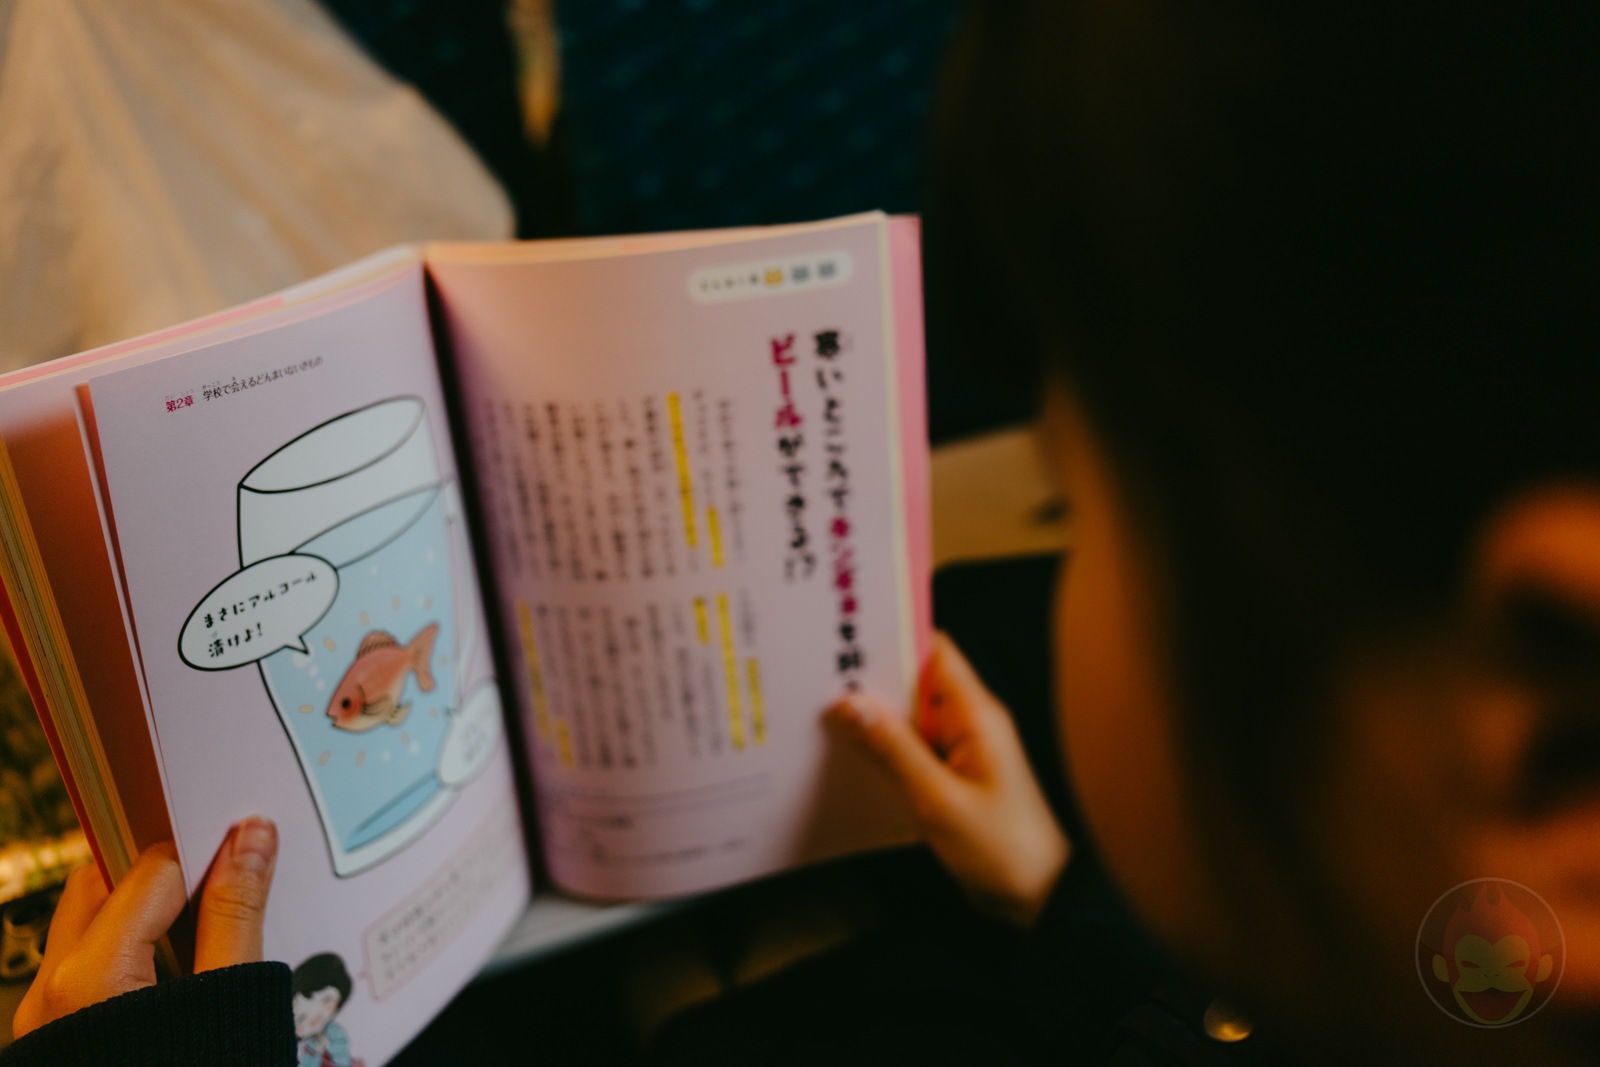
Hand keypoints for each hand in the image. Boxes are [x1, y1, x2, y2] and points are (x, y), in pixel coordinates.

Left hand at [13, 818, 277, 1038]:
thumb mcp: (228, 997)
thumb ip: (237, 913)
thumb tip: (252, 840)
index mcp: (93, 972)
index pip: (153, 868)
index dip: (204, 848)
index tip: (243, 842)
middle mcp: (52, 988)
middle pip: (100, 882)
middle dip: (156, 869)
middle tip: (216, 875)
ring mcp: (41, 1016)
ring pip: (84, 924)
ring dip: (137, 910)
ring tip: (201, 928)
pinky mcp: (47, 1038)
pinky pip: (79, 968)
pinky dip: (122, 951)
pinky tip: (171, 974)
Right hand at [828, 634, 1068, 926]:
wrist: (1038, 899)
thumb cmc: (1000, 849)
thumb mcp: (938, 800)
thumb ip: (893, 749)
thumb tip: (849, 704)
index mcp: (976, 715)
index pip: (934, 652)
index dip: (892, 638)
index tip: (847, 635)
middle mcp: (969, 723)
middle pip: (914, 683)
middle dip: (871, 681)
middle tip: (816, 679)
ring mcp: (961, 750)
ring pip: (908, 718)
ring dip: (873, 720)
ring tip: (822, 718)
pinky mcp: (952, 777)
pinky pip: (912, 750)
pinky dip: (884, 751)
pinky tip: (851, 758)